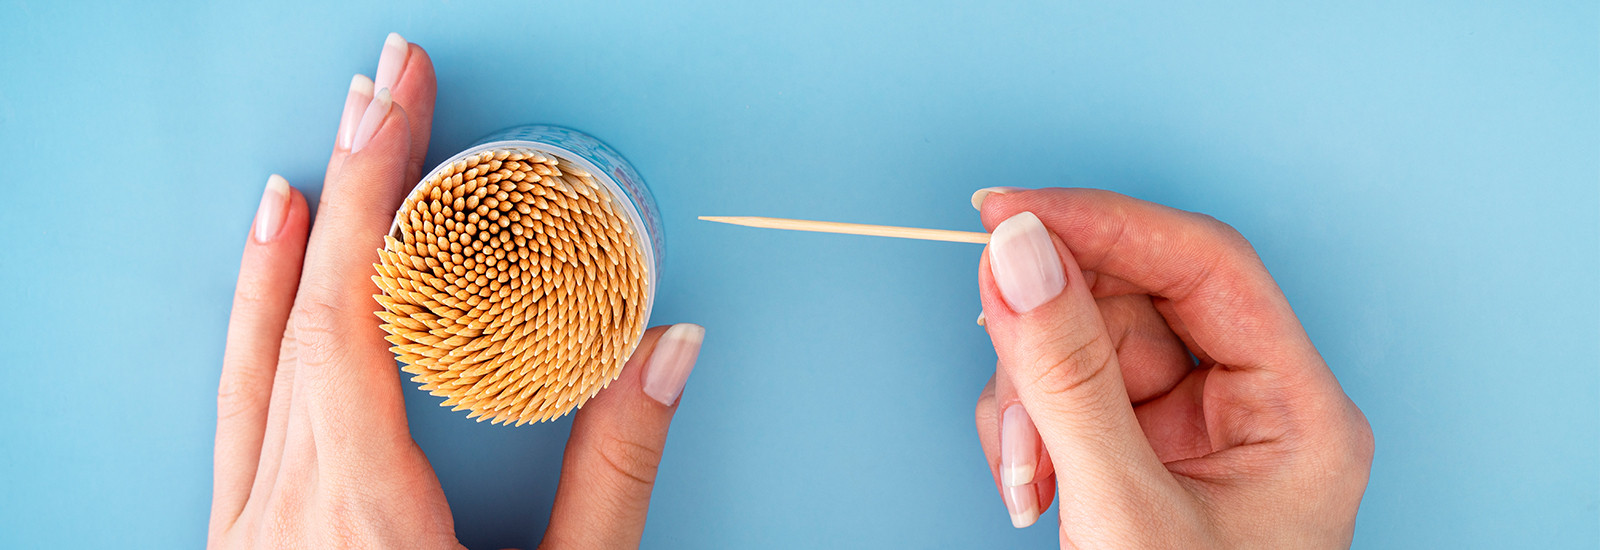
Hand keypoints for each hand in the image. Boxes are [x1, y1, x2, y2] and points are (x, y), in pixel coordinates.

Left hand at [208, 34, 705, 548]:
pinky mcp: (246, 544)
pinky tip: (268, 272)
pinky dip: (254, 320)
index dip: (373, 196)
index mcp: (364, 518)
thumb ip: (612, 474)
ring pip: (257, 355)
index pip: (353, 318)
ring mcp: (253, 532)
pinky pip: (238, 406)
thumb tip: (665, 356)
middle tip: (386, 94)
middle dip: (350, 185)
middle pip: (306, 312)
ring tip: (326, 158)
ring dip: (293, 246)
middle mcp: (287, 516)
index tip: (399, 108)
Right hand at [970, 188, 1372, 546]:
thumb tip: (1019, 252)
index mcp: (1296, 411)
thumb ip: (1068, 377)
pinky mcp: (1139, 454)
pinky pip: (1067, 395)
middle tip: (997, 356)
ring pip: (1085, 345)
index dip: (1103, 224)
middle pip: (1133, 302)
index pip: (1204, 264)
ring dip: (1028, 397)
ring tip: (1026, 476)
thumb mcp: (1123, 508)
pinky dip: (1027, 429)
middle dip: (1049, 338)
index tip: (1007, 213)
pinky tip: (1029, 484)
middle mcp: (1249, 407)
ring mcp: (1191, 432)